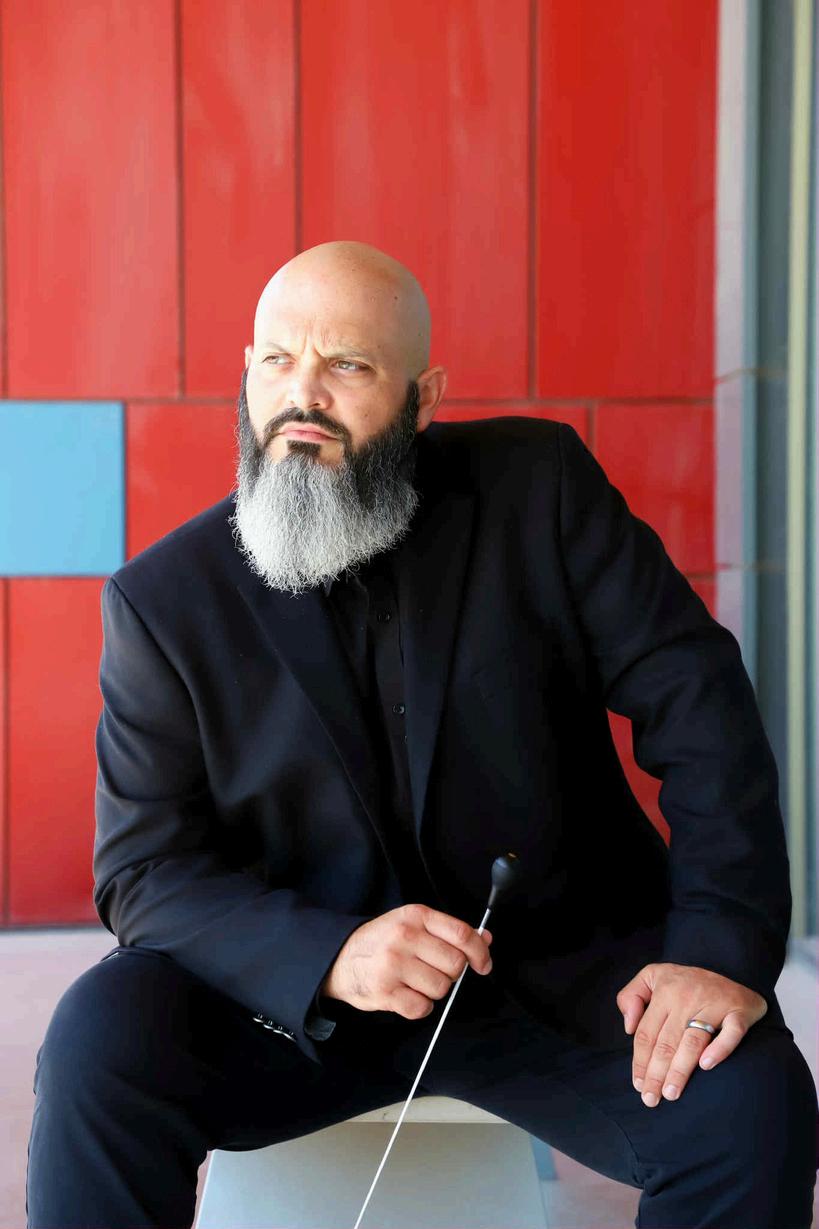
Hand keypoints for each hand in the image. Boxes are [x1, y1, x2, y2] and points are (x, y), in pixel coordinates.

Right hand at [321, 904, 492, 1019]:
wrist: (340, 958)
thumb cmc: (382, 941)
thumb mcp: (413, 924)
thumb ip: (449, 931)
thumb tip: (486, 938)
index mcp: (415, 916)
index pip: (461, 933)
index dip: (480, 951)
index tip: (483, 964)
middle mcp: (404, 937)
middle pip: (455, 964)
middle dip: (451, 973)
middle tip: (434, 970)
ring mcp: (393, 965)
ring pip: (441, 988)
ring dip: (435, 991)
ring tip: (416, 981)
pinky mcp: (384, 992)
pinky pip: (422, 1008)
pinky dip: (420, 1007)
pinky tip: (407, 995)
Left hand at [616, 962, 767, 1107]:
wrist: (733, 967)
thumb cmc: (686, 980)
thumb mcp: (652, 976)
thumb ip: (631, 996)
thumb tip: (628, 1027)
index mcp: (665, 990)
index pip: (647, 1032)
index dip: (640, 1060)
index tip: (638, 1084)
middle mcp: (687, 997)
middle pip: (667, 1041)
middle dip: (656, 1073)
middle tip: (651, 1099)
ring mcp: (714, 1004)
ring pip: (693, 1041)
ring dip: (680, 1070)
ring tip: (671, 1093)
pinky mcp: (739, 1011)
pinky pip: (731, 1033)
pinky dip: (719, 1049)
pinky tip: (705, 1066)